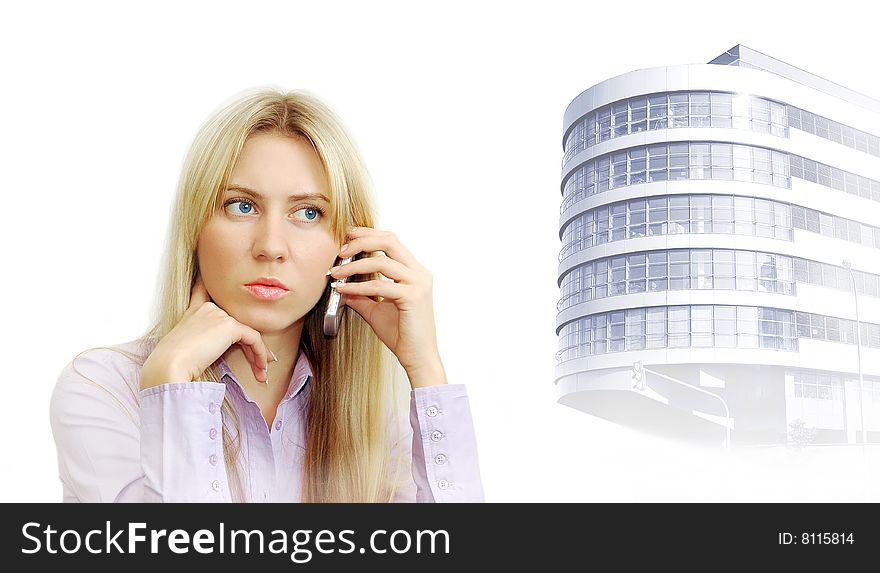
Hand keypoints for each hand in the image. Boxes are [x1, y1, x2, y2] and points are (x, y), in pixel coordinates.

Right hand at [140, 276, 273, 389]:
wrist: (169, 365)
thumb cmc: (172, 363)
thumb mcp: (183, 346)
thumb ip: (199, 342)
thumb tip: (211, 351)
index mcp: (193, 312)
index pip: (203, 290)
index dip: (210, 285)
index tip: (210, 277)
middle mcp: (208, 309)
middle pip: (236, 322)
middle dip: (249, 343)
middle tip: (259, 362)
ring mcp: (219, 315)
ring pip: (248, 332)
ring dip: (258, 353)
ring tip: (261, 372)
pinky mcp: (230, 326)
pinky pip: (254, 339)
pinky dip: (260, 354)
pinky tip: (260, 369)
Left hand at [328, 227, 445, 387]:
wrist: (418, 357)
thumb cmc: (402, 334)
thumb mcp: (376, 309)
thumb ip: (361, 295)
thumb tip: (340, 285)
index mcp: (414, 271)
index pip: (391, 241)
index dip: (368, 234)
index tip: (347, 236)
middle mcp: (419, 273)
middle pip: (389, 241)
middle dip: (361, 241)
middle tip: (340, 250)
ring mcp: (418, 284)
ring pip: (382, 262)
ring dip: (354, 265)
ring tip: (335, 273)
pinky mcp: (413, 297)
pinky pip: (380, 286)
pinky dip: (358, 286)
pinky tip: (343, 290)